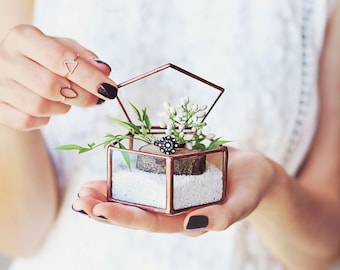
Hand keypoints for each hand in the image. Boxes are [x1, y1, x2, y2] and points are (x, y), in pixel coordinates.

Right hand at [0, 25, 116, 130]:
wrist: (11, 72)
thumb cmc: (42, 60)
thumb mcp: (64, 49)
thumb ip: (84, 58)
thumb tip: (104, 71)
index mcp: (24, 38)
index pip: (61, 59)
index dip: (89, 77)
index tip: (110, 89)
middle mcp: (6, 58)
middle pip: (51, 85)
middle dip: (81, 96)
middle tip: (96, 99)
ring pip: (39, 106)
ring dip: (62, 107)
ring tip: (66, 99)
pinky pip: (27, 121)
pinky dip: (44, 120)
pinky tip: (48, 108)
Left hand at [72, 148, 276, 236]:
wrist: (252, 169)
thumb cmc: (251, 187)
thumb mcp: (242, 203)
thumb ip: (222, 217)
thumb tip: (193, 226)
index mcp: (187, 219)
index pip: (151, 222)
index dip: (125, 217)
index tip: (100, 210)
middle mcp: (174, 206)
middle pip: (136, 210)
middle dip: (107, 206)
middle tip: (81, 200)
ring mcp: (171, 188)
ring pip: (136, 193)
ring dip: (110, 191)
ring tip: (86, 188)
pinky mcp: (172, 170)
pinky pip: (147, 172)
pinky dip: (128, 170)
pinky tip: (110, 167)